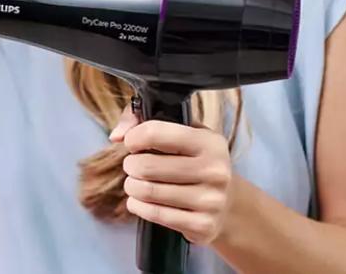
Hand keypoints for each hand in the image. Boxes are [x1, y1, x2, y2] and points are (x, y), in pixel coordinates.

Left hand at [109, 103, 234, 245]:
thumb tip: (117, 135)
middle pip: (146, 166)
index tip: (132, 143)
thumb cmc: (196, 162)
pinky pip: (154, 215)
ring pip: (147, 191)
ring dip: (132, 186)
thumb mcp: (183, 133)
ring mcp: (210, 201)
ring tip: (135, 183)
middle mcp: (214, 171)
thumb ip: (144, 121)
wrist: (228, 204)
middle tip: (133, 166)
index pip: (155, 133)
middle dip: (131, 165)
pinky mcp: (202, 225)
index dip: (133, 137)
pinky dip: (138, 206)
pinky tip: (140, 201)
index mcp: (209, 142)